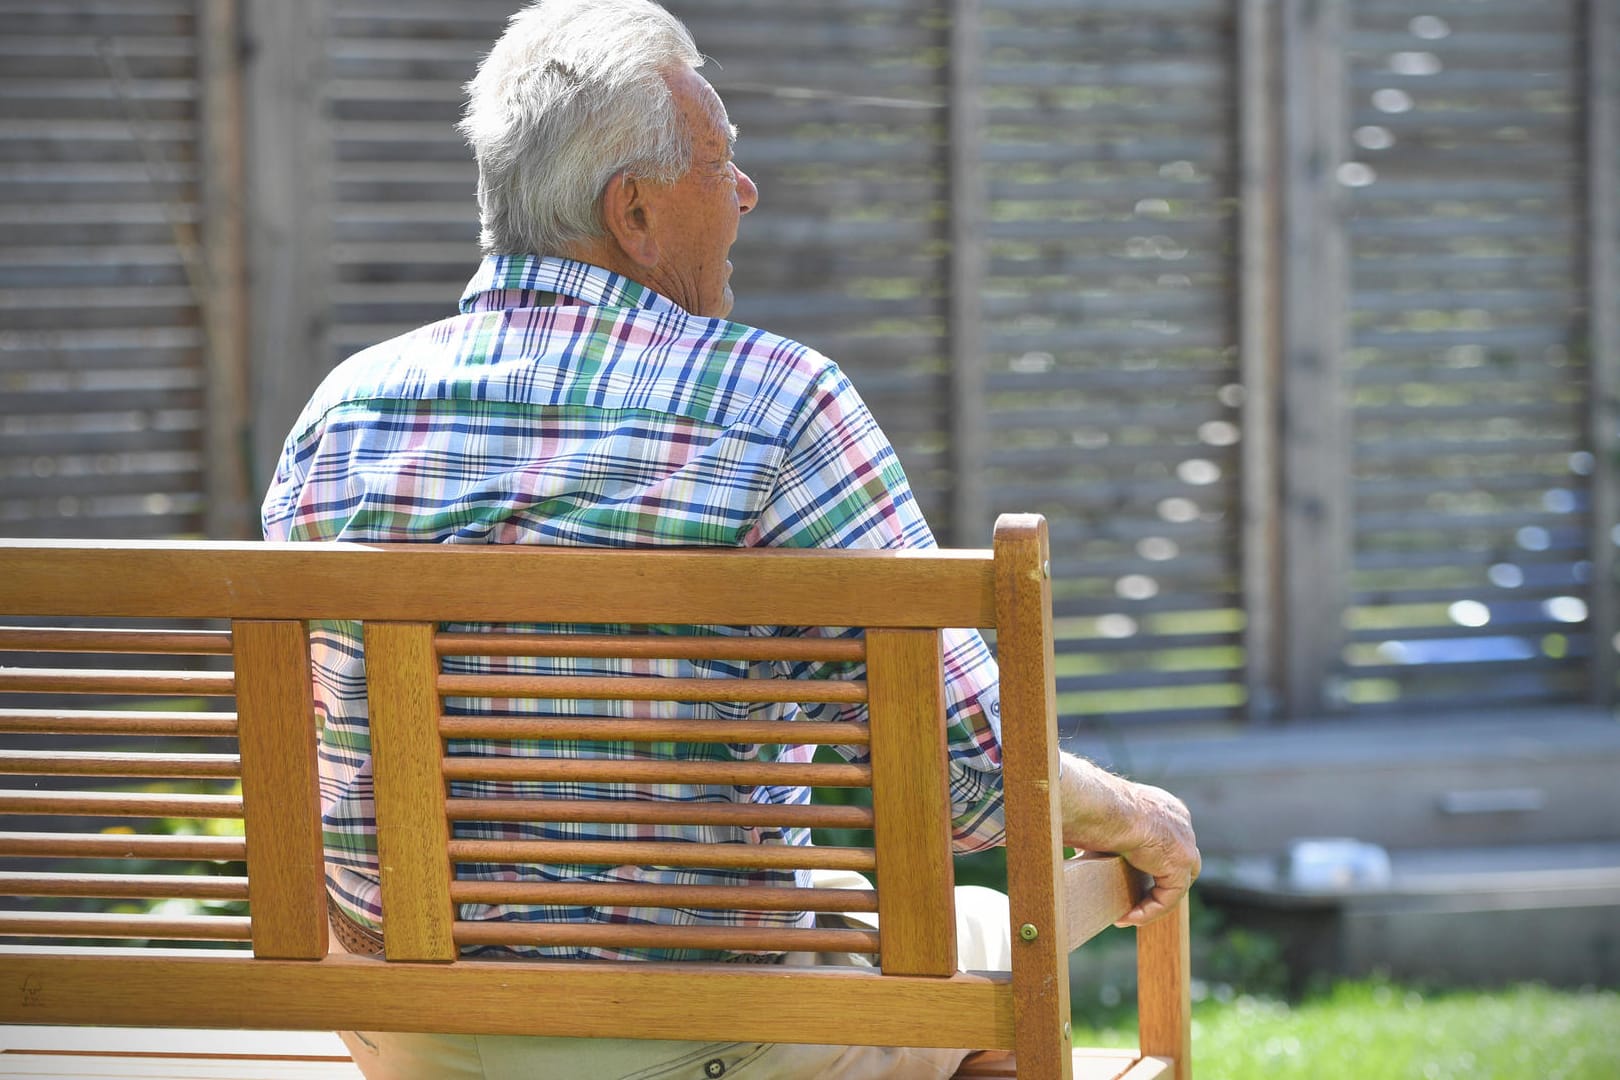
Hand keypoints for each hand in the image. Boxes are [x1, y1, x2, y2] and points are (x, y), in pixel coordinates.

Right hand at [1056, 753, 1199, 926]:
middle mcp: (1178, 819)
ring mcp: (1184, 839)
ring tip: (1126, 915)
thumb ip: (1098, 838)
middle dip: (1155, 886)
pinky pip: (1169, 896)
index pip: (1164, 841)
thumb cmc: (1087, 807)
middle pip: (1176, 863)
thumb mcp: (1097, 825)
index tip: (1124, 882)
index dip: (1148, 866)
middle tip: (1130, 903)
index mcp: (1160, 805)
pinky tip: (1127, 917)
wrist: (1099, 806)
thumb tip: (1061, 846)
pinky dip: (1150, 910)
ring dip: (1151, 902)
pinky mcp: (1180, 861)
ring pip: (1175, 883)